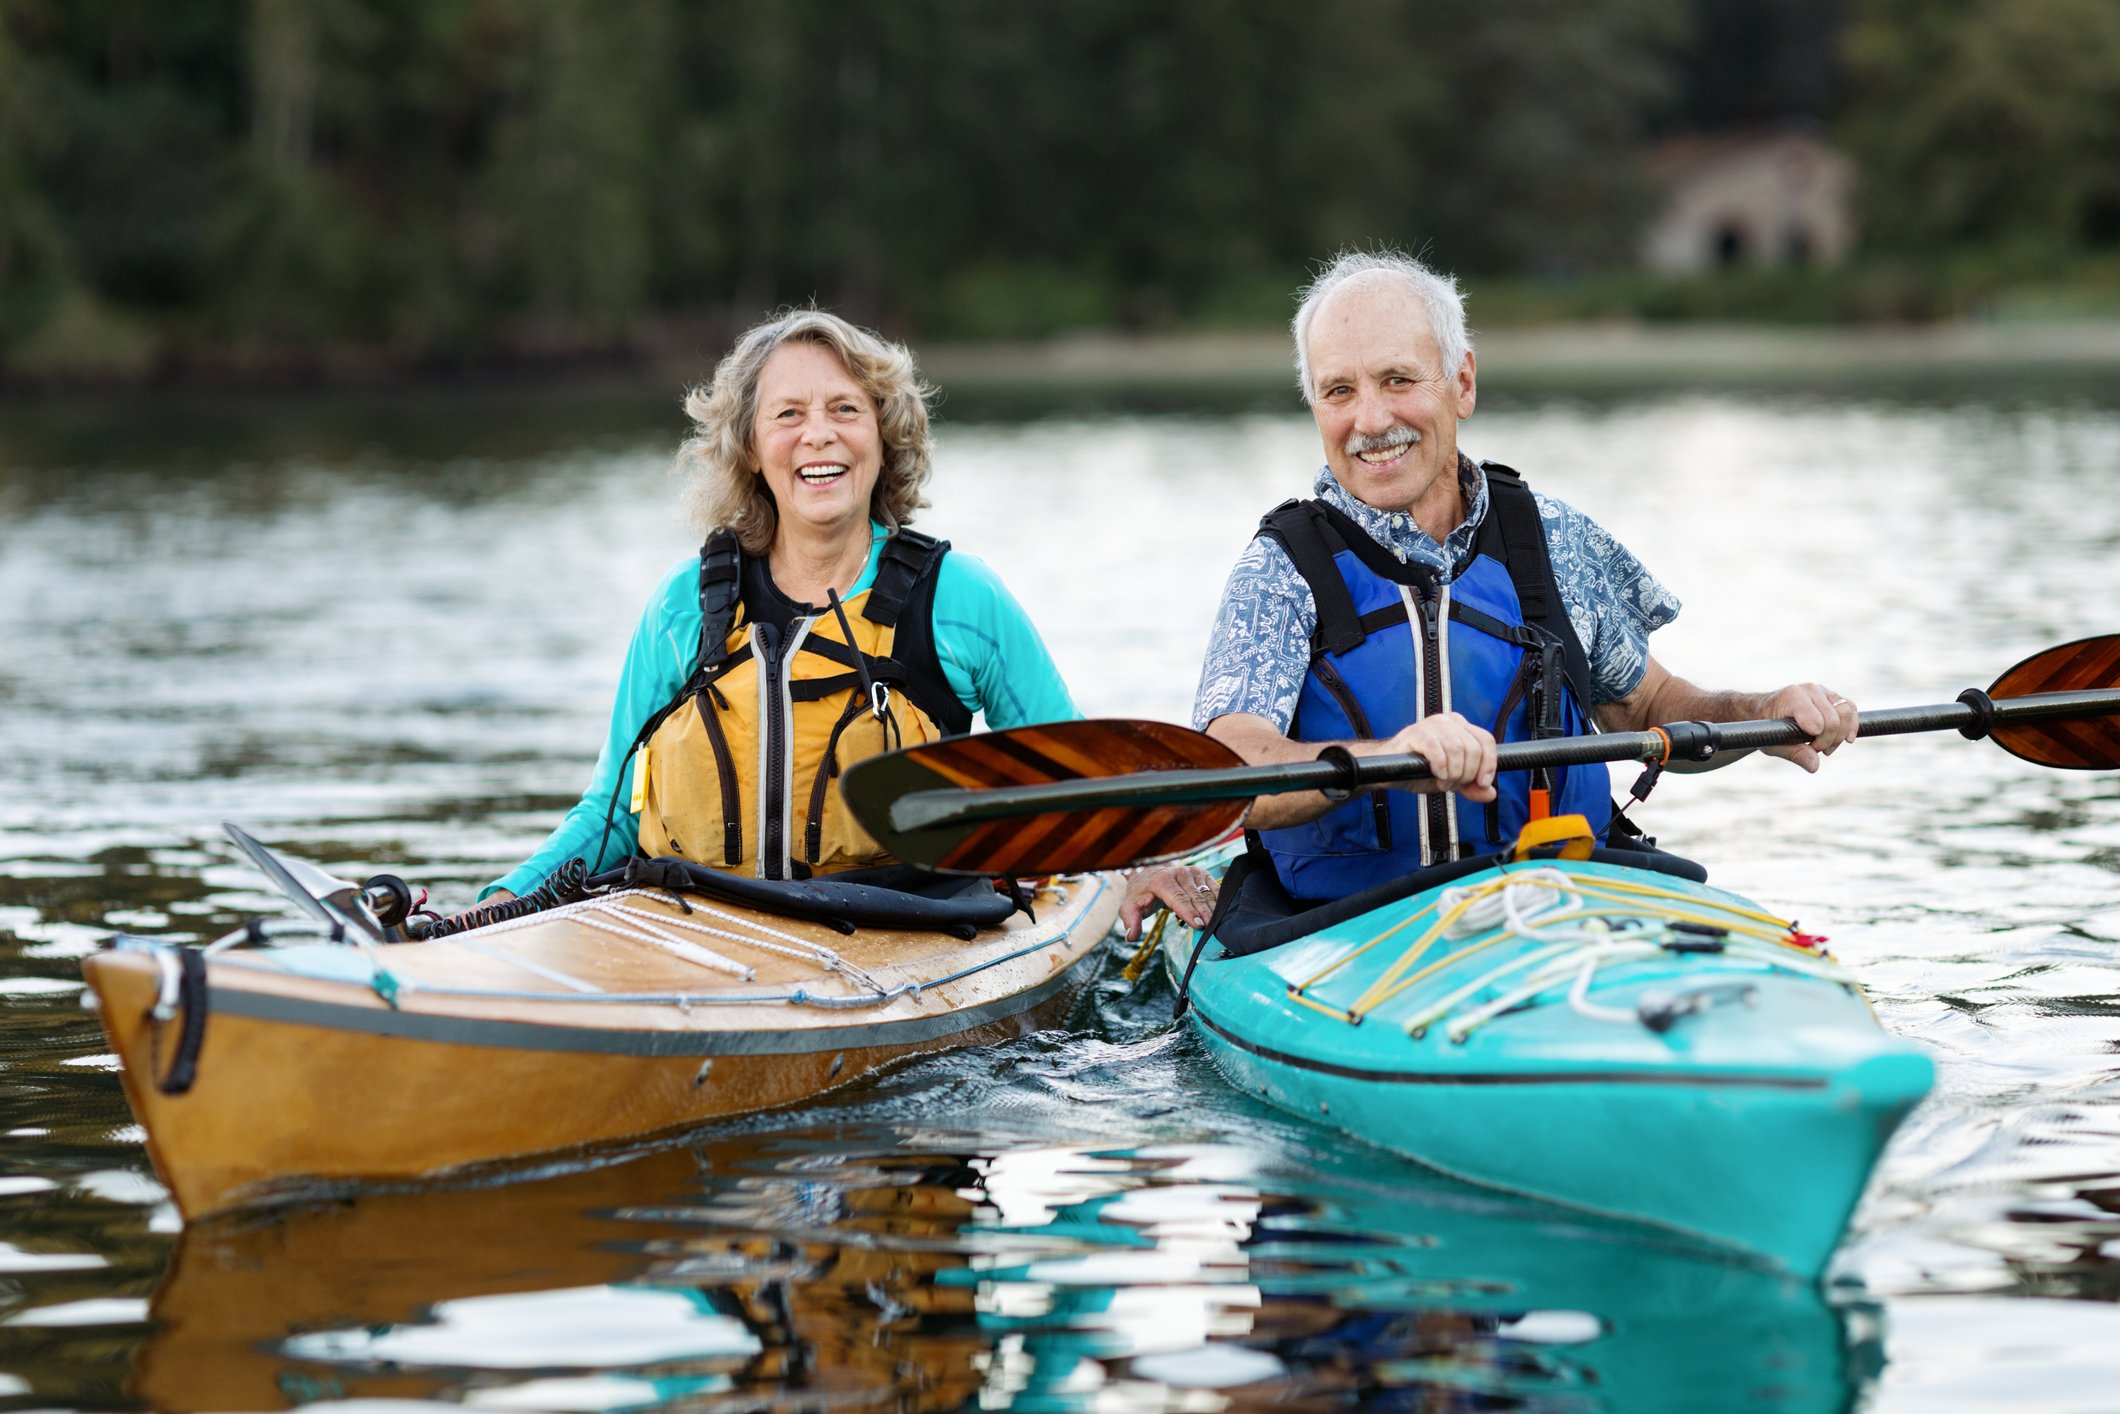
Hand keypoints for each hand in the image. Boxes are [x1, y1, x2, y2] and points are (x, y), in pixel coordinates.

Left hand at [1119, 863, 1218, 940]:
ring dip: (1213, 909)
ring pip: (1206, 894)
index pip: (1177, 898)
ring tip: (1219, 925)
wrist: (1149, 875)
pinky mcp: (1202, 873)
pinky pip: (1214, 888)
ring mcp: (1192, 872)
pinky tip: (1223, 913)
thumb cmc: (1141, 895)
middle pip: (1194, 897)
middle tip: (1211, 929)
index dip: (1188, 912)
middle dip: (1204, 913)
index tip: (1198, 925)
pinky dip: (1219, 900)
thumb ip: (1131, 921)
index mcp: (1161, 880)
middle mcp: (1178, 872)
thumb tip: (1131, 937)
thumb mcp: (1130, 907)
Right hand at [1368, 712, 1497, 801]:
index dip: (1489, 764)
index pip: (1486, 740)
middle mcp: (1448, 721)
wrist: (1388, 770)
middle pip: (1473, 748)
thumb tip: (1490, 794)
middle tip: (1452, 784)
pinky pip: (1436, 750)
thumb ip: (1471, 786)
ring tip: (1442, 782)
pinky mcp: (1414, 734)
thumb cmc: (1419, 770)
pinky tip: (1436, 774)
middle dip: (1466, 773)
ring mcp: (1431, 725)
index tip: (1481, 782)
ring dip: (1452, 773)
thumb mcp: (1451, 779)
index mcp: (1460, 727)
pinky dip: (1440, 767)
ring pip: (1457, 749)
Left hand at [1762, 683, 1857, 771]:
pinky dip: (1851, 726)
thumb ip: (1795, 754)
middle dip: (1827, 741)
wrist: (1765, 711)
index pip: (1819, 722)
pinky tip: (1845, 739)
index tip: (1809, 748)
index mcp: (1792, 696)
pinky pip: (1851, 708)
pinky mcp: (1832, 696)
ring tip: (1825, 746)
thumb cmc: (1766, 728)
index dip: (1819, 741)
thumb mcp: (1774, 744)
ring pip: (1846, 713)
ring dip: (1840, 735)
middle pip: (1835, 720)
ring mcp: (1822, 691)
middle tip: (1813, 749)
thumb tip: (1815, 766)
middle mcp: (1809, 689)